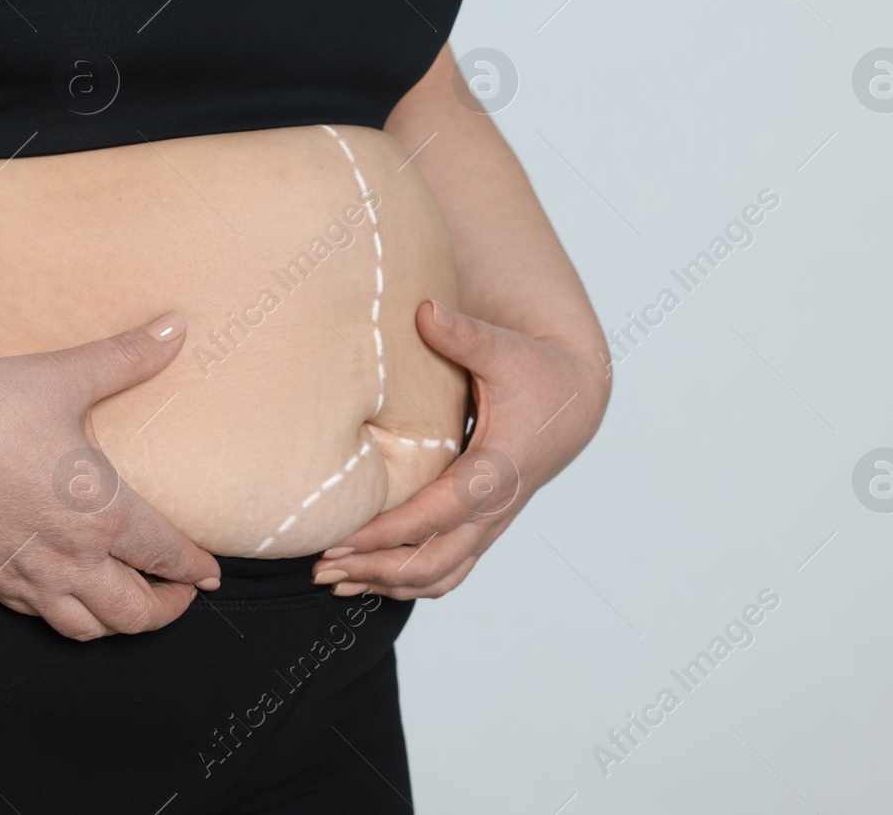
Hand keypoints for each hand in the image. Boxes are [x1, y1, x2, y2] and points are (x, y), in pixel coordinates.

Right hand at [0, 313, 221, 640]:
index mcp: (103, 513)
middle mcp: (71, 557)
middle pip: (136, 612)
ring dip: (120, 624)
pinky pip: (40, 618)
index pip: (166, 555)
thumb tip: (175, 326)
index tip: (211, 574)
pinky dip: (69, 619)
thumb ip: (128, 356)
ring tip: (134, 607)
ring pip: (89, 628)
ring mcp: (27, 574)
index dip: (195, 569)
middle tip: (182, 596)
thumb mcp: (66, 376)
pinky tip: (71, 599)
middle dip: (168, 609)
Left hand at [311, 301, 608, 599]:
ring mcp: (490, 524)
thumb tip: (425, 309)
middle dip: (375, 567)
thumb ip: (463, 335)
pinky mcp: (483, 528)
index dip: (388, 532)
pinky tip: (364, 580)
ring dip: (385, 582)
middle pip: (433, 559)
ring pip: (439, 575)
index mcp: (497, 468)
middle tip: (320, 565)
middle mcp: (494, 506)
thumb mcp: (503, 349)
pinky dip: (406, 583)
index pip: (437, 514)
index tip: (340, 538)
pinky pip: (447, 571)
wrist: (573, 402)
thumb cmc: (534, 372)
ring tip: (331, 580)